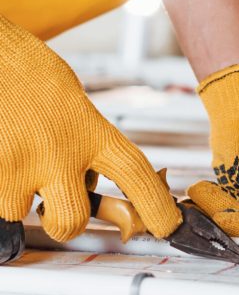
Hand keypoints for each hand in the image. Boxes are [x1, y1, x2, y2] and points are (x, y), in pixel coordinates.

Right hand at [0, 15, 181, 242]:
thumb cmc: (22, 69)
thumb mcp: (71, 99)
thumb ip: (87, 140)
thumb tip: (95, 179)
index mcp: (88, 130)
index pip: (136, 176)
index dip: (156, 207)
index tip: (166, 226)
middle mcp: (59, 151)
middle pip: (72, 220)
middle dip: (62, 225)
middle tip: (53, 213)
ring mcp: (18, 162)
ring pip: (17, 211)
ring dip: (14, 195)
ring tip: (11, 158)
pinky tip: (0, 150)